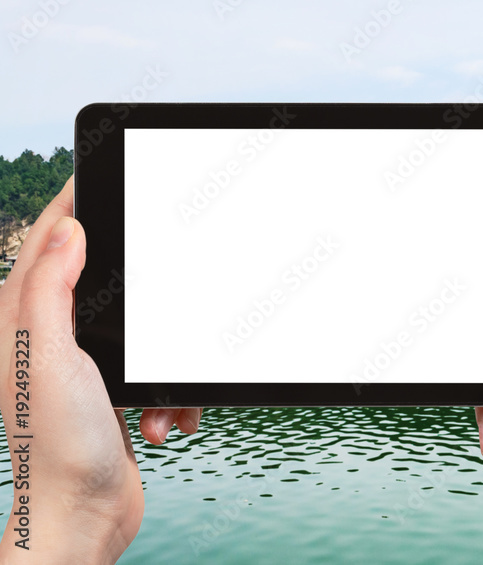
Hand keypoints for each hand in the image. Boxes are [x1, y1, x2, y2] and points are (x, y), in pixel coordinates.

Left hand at [0, 177, 200, 562]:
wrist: (84, 516)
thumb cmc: (57, 446)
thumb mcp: (47, 356)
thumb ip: (49, 289)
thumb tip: (67, 231)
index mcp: (23, 318)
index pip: (51, 238)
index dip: (77, 200)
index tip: (104, 170)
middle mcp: (50, 336)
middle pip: (105, 276)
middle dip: (145, 288)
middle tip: (165, 278)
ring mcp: (84, 364)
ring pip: (144, 325)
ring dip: (165, 359)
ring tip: (157, 398)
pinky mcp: (115, 391)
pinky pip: (159, 368)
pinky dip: (172, 393)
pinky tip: (163, 418)